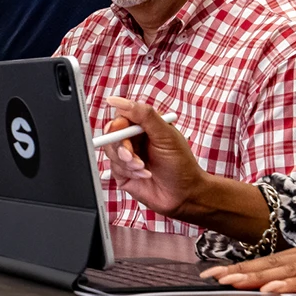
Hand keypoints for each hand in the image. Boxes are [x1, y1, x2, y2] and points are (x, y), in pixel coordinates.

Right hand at [102, 97, 207, 220]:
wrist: (184, 195)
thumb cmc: (181, 164)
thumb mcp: (166, 134)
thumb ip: (144, 115)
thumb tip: (119, 101)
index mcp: (145, 125)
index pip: (122, 116)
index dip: (118, 123)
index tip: (117, 129)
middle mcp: (135, 139)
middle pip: (113, 134)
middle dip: (122, 146)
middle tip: (132, 156)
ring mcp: (129, 156)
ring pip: (111, 151)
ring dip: (127, 161)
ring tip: (143, 167)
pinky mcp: (124, 173)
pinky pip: (114, 168)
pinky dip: (129, 172)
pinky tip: (145, 174)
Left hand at [200, 226, 295, 293]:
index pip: (275, 258)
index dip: (247, 265)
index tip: (221, 271)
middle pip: (272, 262)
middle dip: (240, 270)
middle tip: (210, 276)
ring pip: (285, 270)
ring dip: (255, 277)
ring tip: (230, 281)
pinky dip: (289, 285)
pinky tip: (271, 289)